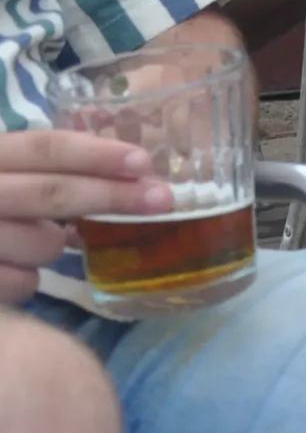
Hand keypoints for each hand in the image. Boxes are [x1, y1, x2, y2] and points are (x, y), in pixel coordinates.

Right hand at [0, 130, 170, 304]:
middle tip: (163, 200)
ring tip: (31, 240)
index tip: (143, 161)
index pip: (43, 147)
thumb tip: (123, 171)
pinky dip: (25, 281)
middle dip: (112, 197)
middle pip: (52, 194)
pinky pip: (23, 285)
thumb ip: (39, 168)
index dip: (95, 153)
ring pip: (43, 245)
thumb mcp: (1, 174)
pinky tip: (6, 271)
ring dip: (52, 246)